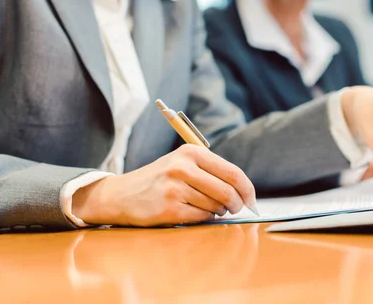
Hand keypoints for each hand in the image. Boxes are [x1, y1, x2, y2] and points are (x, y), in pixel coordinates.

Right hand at [72, 145, 256, 226]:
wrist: (121, 194)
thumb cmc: (159, 179)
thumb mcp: (182, 163)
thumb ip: (211, 172)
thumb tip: (244, 193)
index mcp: (192, 152)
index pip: (233, 172)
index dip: (247, 189)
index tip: (252, 201)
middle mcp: (183, 167)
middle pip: (228, 191)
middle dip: (237, 204)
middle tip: (235, 209)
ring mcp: (175, 188)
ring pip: (215, 206)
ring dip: (217, 212)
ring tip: (205, 208)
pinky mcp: (169, 208)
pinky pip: (200, 218)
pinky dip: (203, 219)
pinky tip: (192, 213)